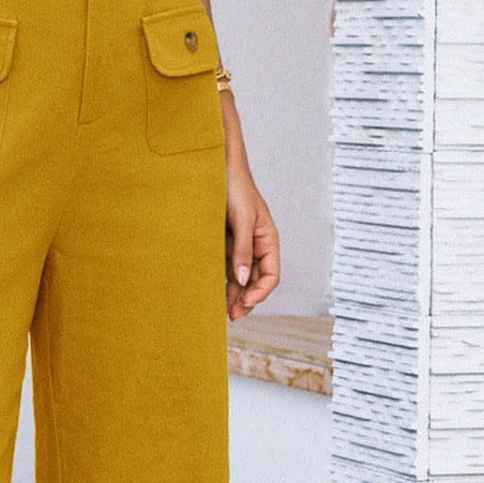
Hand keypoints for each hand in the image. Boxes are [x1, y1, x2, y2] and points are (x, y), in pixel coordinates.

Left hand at [222, 104, 278, 321]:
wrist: (214, 166)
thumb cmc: (234, 187)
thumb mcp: (242, 219)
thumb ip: (243, 250)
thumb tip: (243, 279)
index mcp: (268, 239)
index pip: (271, 275)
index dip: (260, 292)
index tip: (245, 302)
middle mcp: (255, 245)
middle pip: (255, 281)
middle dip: (245, 299)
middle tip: (231, 315)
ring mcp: (239, 246)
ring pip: (239, 278)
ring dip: (232, 294)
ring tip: (221, 311)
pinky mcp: (222, 244)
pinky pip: (224, 268)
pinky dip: (220, 282)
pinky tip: (212, 293)